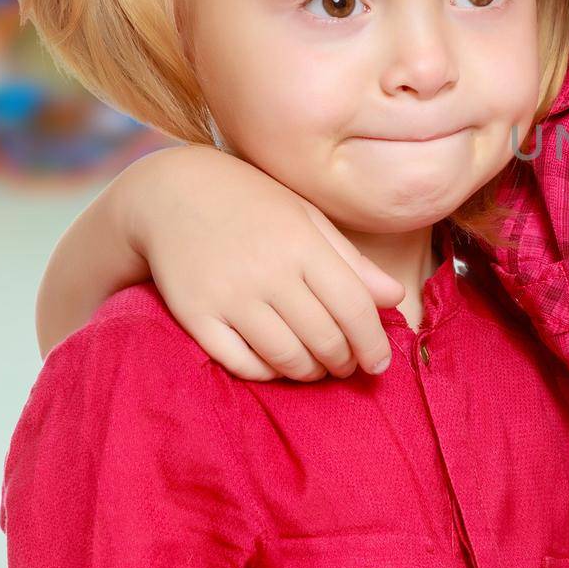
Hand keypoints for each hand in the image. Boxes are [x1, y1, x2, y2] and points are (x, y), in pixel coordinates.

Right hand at [118, 146, 402, 380]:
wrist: (172, 193)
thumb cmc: (253, 203)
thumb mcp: (307, 219)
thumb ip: (351, 261)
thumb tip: (396, 297)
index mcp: (303, 245)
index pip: (354, 307)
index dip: (373, 343)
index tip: (380, 363)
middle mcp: (267, 272)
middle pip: (324, 338)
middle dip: (344, 362)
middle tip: (349, 365)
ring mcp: (229, 296)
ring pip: (285, 357)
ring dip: (310, 372)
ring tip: (318, 367)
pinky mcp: (196, 315)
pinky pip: (240, 364)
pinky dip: (268, 373)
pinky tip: (278, 365)